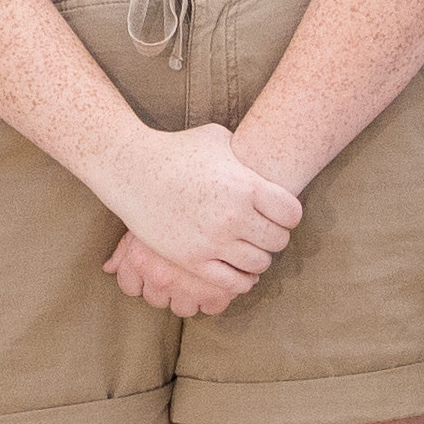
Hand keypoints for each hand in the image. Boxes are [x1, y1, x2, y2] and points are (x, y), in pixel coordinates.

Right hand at [89, 118, 301, 319]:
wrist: (131, 170)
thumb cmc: (177, 150)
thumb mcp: (219, 140)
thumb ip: (247, 157)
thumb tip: (267, 165)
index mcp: (246, 186)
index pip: (292, 214)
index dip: (289, 215)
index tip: (280, 213)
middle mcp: (233, 216)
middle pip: (278, 241)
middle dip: (275, 237)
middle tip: (265, 232)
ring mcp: (212, 241)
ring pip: (258, 264)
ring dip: (259, 258)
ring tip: (251, 249)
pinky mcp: (192, 259)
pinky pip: (232, 282)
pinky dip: (242, 281)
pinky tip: (241, 271)